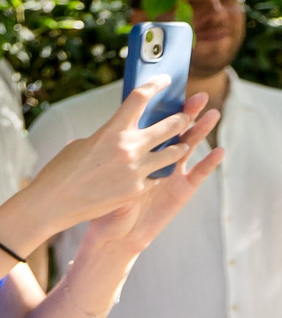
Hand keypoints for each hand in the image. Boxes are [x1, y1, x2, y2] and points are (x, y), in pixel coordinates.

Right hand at [15, 82, 218, 240]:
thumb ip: (107, 136)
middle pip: (171, 125)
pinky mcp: (138, 189)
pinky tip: (155, 173)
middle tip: (186, 116)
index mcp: (111, 131)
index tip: (164, 80)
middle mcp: (128, 147)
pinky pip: (158, 176)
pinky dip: (157, 172)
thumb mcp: (82, 145)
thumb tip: (121, 134)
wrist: (52, 204)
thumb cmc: (61, 172)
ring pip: (175, 153)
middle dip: (183, 118)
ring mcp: (136, 170)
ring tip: (181, 146)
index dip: (155, 84)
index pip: (140, 98)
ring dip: (179, 147)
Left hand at [76, 109, 223, 258]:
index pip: (149, 122)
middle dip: (185, 112)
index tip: (164, 83)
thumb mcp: (98, 169)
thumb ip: (105, 151)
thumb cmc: (96, 200)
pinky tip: (220, 150)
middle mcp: (157, 158)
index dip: (157, 105)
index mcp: (136, 150)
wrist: (111, 234)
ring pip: (189, 147)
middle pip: (174, 130)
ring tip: (212, 113)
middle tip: (195, 95)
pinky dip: (210, 163)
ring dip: (202, 130)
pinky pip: (198, 175)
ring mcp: (172, 173)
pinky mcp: (181, 190)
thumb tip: (103, 133)